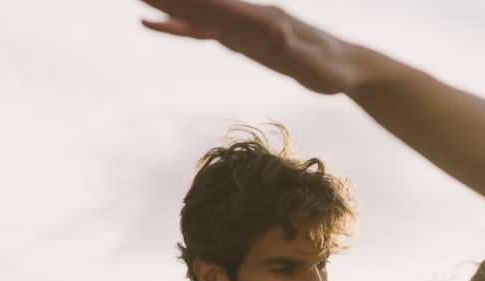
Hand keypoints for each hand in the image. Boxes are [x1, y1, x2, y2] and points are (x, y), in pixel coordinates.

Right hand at [139, 0, 367, 95]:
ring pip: (200, 15)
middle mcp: (250, 18)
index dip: (191, 3)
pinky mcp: (242, 39)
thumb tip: (277, 34)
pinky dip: (180, 28)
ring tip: (139, 0)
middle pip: (204, 6)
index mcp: (264, 22)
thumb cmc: (333, 69)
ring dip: (170, 8)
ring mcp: (244, 26)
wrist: (345, 64)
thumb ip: (296, 51)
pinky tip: (157, 25)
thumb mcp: (318, 67)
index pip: (221, 10)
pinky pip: (205, 32)